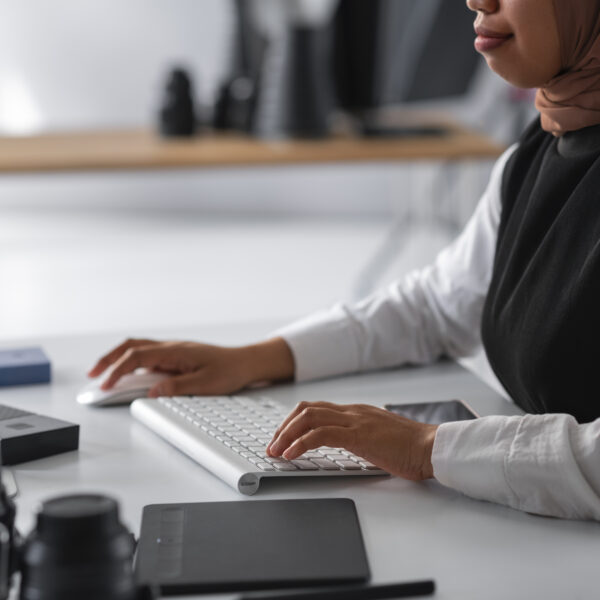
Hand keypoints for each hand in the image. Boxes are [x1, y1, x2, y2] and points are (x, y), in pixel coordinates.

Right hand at [87, 337, 294, 396]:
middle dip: (109, 359)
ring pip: (138, 349)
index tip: (106, 385)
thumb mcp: (206, 383)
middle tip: (93, 376)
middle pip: (132, 347)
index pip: (138, 356)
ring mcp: (173, 351)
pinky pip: (148, 356)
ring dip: (119, 360)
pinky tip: (129, 375)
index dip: (118, 370)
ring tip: (104, 375)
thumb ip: (178, 387)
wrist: (246, 362)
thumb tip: (152, 391)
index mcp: (176, 351)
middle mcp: (171, 347)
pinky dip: (132, 363)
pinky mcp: (176, 357)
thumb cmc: (230, 371)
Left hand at [267, 402, 437, 480]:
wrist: (431, 447)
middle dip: (283, 427)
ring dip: (286, 435)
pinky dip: (301, 443)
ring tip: (275, 452)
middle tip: (272, 446)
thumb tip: (343, 445)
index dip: (293, 423)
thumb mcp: (378, 438)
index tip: (282, 439)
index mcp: (355, 412)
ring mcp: (355, 420)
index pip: (315, 409)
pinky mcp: (358, 435)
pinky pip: (321, 435)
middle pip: (306, 409)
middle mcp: (352, 412)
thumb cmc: (410, 447)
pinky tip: (291, 454)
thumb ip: (360, 437)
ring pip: (309, 418)